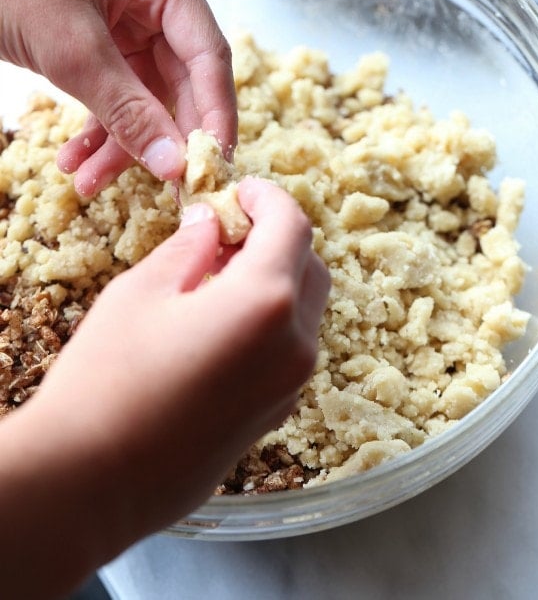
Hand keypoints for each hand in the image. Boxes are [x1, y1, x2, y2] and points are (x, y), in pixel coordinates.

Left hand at [0, 0, 236, 195]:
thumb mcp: (70, 49)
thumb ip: (127, 110)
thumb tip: (172, 164)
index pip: (208, 57)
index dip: (214, 117)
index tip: (210, 168)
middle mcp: (156, 1)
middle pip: (180, 85)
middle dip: (163, 139)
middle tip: (168, 191)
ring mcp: (130, 25)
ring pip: (145, 100)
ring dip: (120, 145)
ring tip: (89, 182)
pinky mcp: (103, 46)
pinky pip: (114, 98)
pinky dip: (98, 132)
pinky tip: (76, 161)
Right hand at [0, 178, 329, 597]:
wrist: (92, 483)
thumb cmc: (107, 378)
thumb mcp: (142, 292)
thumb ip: (190, 248)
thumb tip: (213, 223)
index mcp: (266, 302)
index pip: (292, 225)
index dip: (268, 197)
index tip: (240, 190)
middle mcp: (296, 345)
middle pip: (310, 266)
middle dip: (276, 237)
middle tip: (226, 230)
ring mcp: (292, 385)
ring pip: (304, 309)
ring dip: (275, 279)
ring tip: (218, 276)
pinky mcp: (278, 414)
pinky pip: (290, 348)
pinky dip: (271, 320)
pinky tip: (222, 322)